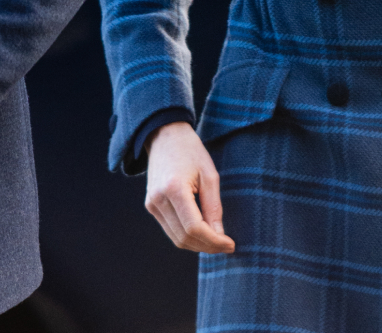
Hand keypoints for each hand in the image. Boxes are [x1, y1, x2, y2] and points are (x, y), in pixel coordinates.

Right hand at [144, 121, 234, 253]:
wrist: (165, 135)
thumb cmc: (191, 151)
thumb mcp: (209, 175)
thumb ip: (214, 207)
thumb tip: (219, 236)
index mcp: (174, 188)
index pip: (194, 227)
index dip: (214, 241)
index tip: (231, 244)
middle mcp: (158, 199)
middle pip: (185, 237)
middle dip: (208, 246)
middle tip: (227, 245)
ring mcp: (152, 203)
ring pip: (176, 238)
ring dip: (198, 245)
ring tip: (216, 241)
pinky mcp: (151, 205)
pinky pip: (170, 230)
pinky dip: (187, 236)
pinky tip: (202, 232)